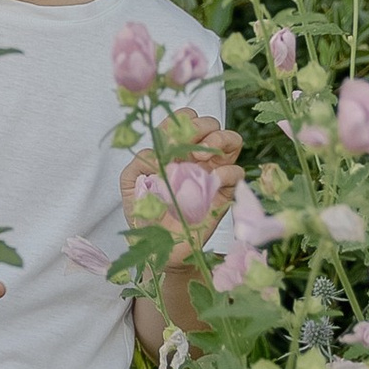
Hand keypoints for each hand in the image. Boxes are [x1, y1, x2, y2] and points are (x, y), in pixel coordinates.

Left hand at [122, 119, 242, 251]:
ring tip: (202, 156)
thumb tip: (155, 154)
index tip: (171, 139)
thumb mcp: (132, 184)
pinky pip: (236, 172)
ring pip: (231, 140)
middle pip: (209, 123)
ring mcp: (212, 172)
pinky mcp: (224, 192)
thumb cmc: (145, 213)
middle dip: (201, 128)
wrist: (160, 248)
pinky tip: (211, 180)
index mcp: (173, 149)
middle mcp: (195, 156)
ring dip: (220, 139)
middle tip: (189, 148)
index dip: (180, 121)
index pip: (183, 119)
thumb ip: (138, 163)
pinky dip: (227, 172)